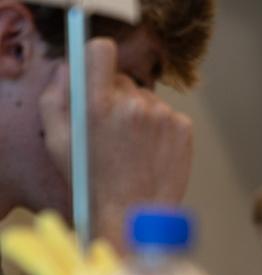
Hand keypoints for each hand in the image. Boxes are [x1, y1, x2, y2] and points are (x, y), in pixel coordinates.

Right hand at [39, 38, 192, 249]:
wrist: (134, 215)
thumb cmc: (91, 180)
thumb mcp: (57, 141)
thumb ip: (56, 97)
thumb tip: (69, 67)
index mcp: (96, 104)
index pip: (100, 50)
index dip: (97, 57)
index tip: (96, 69)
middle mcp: (132, 105)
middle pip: (123, 80)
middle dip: (115, 97)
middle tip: (110, 130)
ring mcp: (161, 116)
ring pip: (146, 99)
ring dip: (138, 115)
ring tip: (131, 147)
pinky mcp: (183, 128)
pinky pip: (167, 115)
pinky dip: (159, 129)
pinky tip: (149, 152)